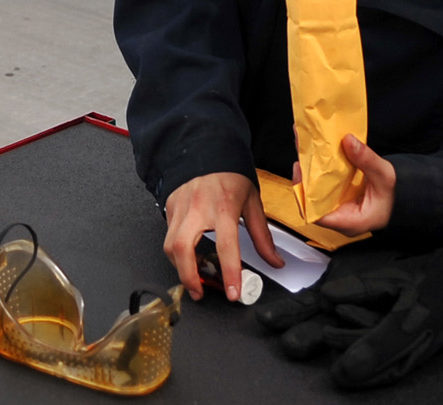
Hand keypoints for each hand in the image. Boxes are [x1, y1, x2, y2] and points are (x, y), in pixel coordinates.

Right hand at [162, 172, 283, 300]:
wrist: (207, 149)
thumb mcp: (252, 202)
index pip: (226, 246)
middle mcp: (198, 208)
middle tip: (199, 293)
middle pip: (182, 248)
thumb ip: (262, 236)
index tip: (233, 293)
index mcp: (224, 207)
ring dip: (180, 267)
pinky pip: (167, 236)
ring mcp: (180, 207)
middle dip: (188, 277)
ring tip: (194, 278)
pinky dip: (176, 252)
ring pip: (170, 245)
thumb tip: (275, 262)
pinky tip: (187, 257)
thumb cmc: (230, 175)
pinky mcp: (169, 207)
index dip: (230, 273)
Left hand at [293, 134, 395, 235]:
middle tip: (301, 151)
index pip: (315, 215)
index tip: (300, 170)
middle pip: (311, 200)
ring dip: (311, 170)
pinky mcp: (339, 197)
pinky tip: (318, 152)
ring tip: (306, 146)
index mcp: (348, 222)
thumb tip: (348, 141)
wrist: (405, 199)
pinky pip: (324, 185)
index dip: (303, 194)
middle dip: (304, 176)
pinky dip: (321, 169)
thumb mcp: (384, 176)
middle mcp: (339, 217)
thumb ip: (366, 160)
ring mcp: (338, 207)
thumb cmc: (397, 196)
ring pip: (316, 191)